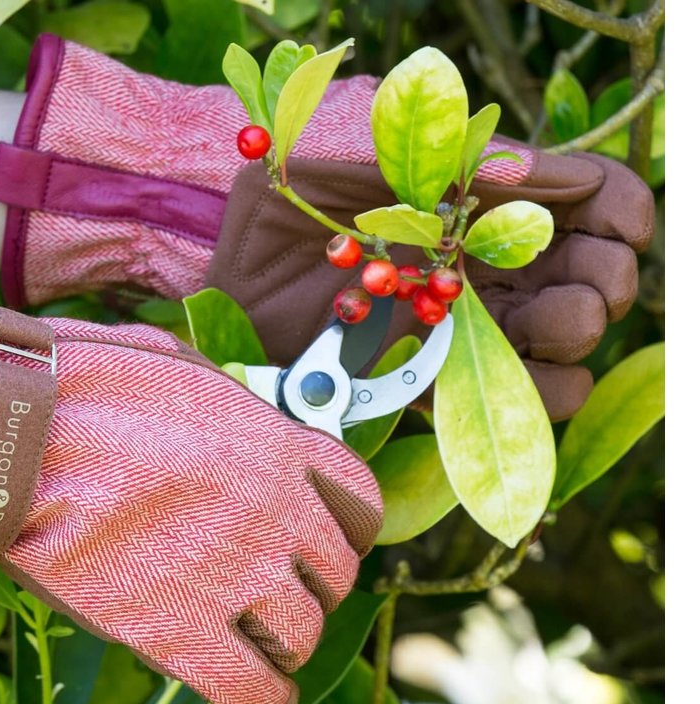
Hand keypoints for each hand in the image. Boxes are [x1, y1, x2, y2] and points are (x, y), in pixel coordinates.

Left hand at [0, 35, 653, 419]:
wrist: (228, 301)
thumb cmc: (272, 223)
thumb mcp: (336, 169)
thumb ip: (419, 161)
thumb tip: (516, 168)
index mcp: (469, 206)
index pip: (586, 195)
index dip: (614, 204)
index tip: (606, 217)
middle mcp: (481, 267)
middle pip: (598, 270)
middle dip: (603, 271)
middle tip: (562, 271)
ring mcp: (465, 327)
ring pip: (576, 339)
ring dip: (575, 328)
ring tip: (531, 321)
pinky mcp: (439, 381)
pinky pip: (527, 402)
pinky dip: (542, 390)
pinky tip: (508, 367)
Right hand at [0, 251, 381, 703]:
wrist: (12, 437)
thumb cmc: (81, 385)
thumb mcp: (179, 367)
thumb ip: (229, 407)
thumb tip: (237, 422)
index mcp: (277, 448)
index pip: (362, 501)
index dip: (351, 525)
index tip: (327, 535)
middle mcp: (275, 516)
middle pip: (336, 575)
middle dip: (315, 585)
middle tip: (282, 589)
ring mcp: (235, 576)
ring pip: (303, 637)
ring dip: (287, 642)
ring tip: (261, 642)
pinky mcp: (179, 633)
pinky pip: (253, 694)